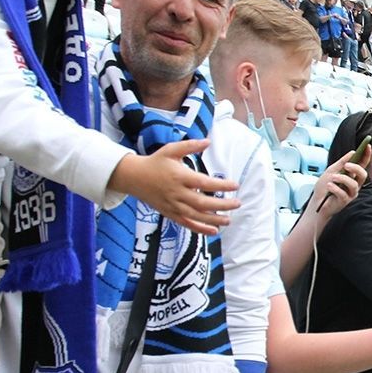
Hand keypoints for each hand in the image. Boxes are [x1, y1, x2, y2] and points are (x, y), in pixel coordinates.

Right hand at [109, 139, 239, 234]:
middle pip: (202, 202)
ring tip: (229, 220)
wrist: (134, 177)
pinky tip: (214, 231)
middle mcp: (177, 193)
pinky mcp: (169, 213)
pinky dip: (200, 229)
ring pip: (195, 216)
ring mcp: (173, 205)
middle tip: (237, 204)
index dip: (220, 185)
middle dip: (221, 205)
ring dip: (213, 220)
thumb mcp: (171, 150)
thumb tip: (208, 141)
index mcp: (179, 176)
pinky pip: (186, 223)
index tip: (235, 185)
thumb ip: (190, 146)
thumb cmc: (155, 162)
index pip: (203, 183)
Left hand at [309, 152, 368, 218]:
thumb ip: (341, 162)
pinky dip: (335, 188)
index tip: (368, 146)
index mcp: (352, 175)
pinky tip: (329, 186)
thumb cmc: (324, 187)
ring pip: (353, 184)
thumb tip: (353, 152)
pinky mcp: (345, 201)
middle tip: (346, 165)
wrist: (316, 202)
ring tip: (332, 178)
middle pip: (363, 175)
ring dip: (342, 179)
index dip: (366, 155)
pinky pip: (343, 194)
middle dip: (356, 168)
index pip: (362, 164)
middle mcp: (354, 184)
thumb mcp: (331, 171)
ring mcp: (351, 193)